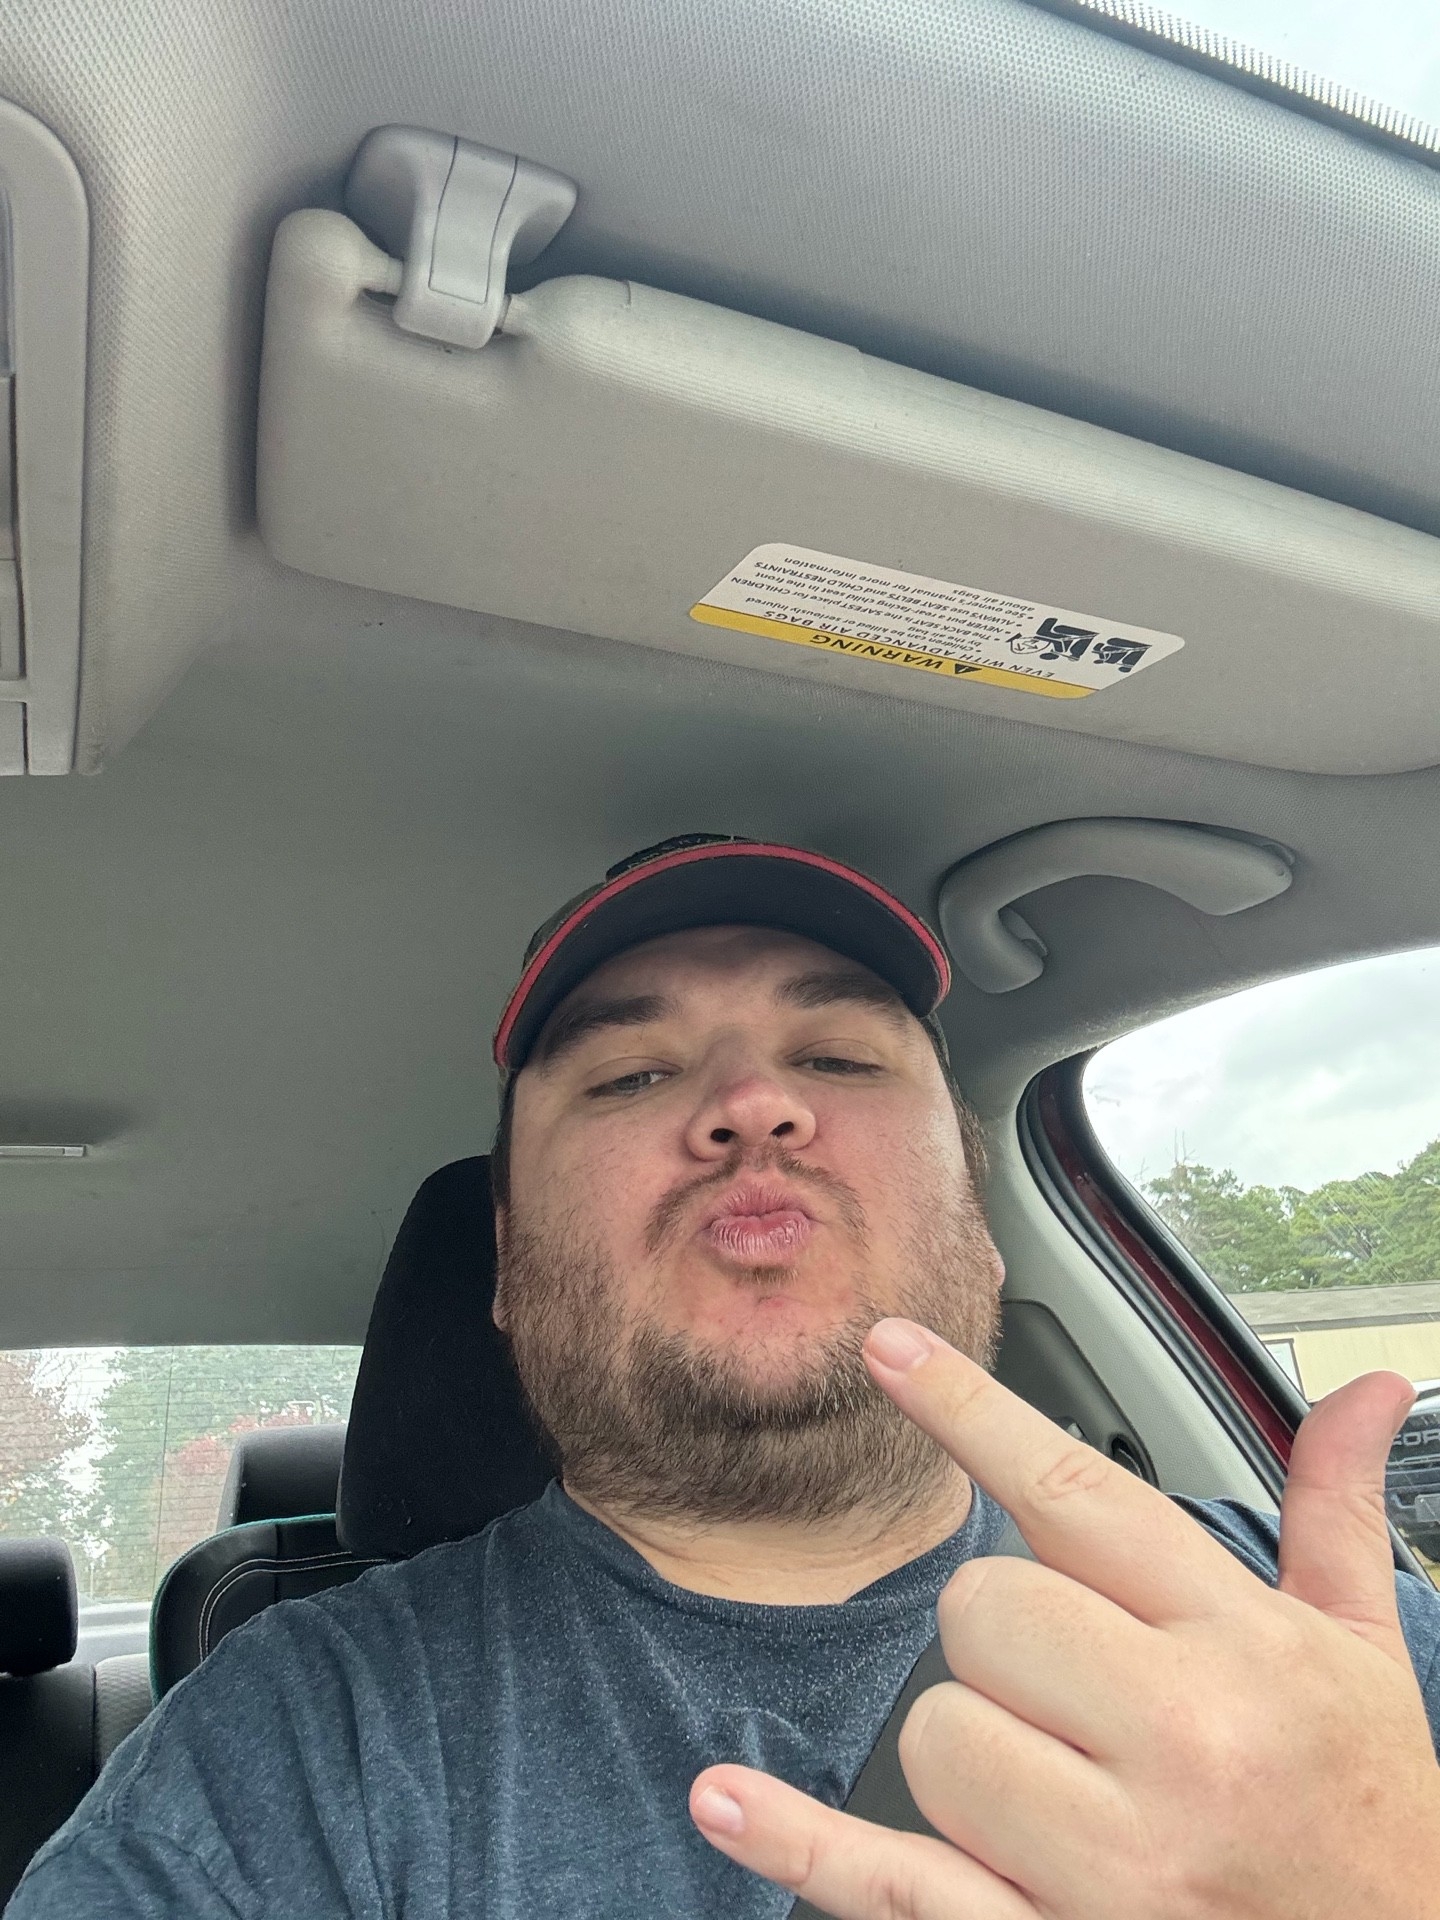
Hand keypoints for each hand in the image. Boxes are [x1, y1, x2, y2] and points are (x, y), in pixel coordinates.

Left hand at [690, 1319, 1439, 1917]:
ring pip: (935, 1730)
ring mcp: (1112, 1859)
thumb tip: (1367, 1387)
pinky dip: (802, 1845)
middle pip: (983, 1610)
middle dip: (1008, 1633)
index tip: (890, 1348)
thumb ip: (1334, 1510)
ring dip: (976, 1745)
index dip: (972, 1411)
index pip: (1078, 1496)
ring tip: (1073, 1785)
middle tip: (1083, 1684)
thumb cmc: (1370, 1813)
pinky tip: (726, 1799)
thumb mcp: (1362, 1652)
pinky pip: (898, 1887)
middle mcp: (1181, 1743)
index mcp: (1242, 1645)